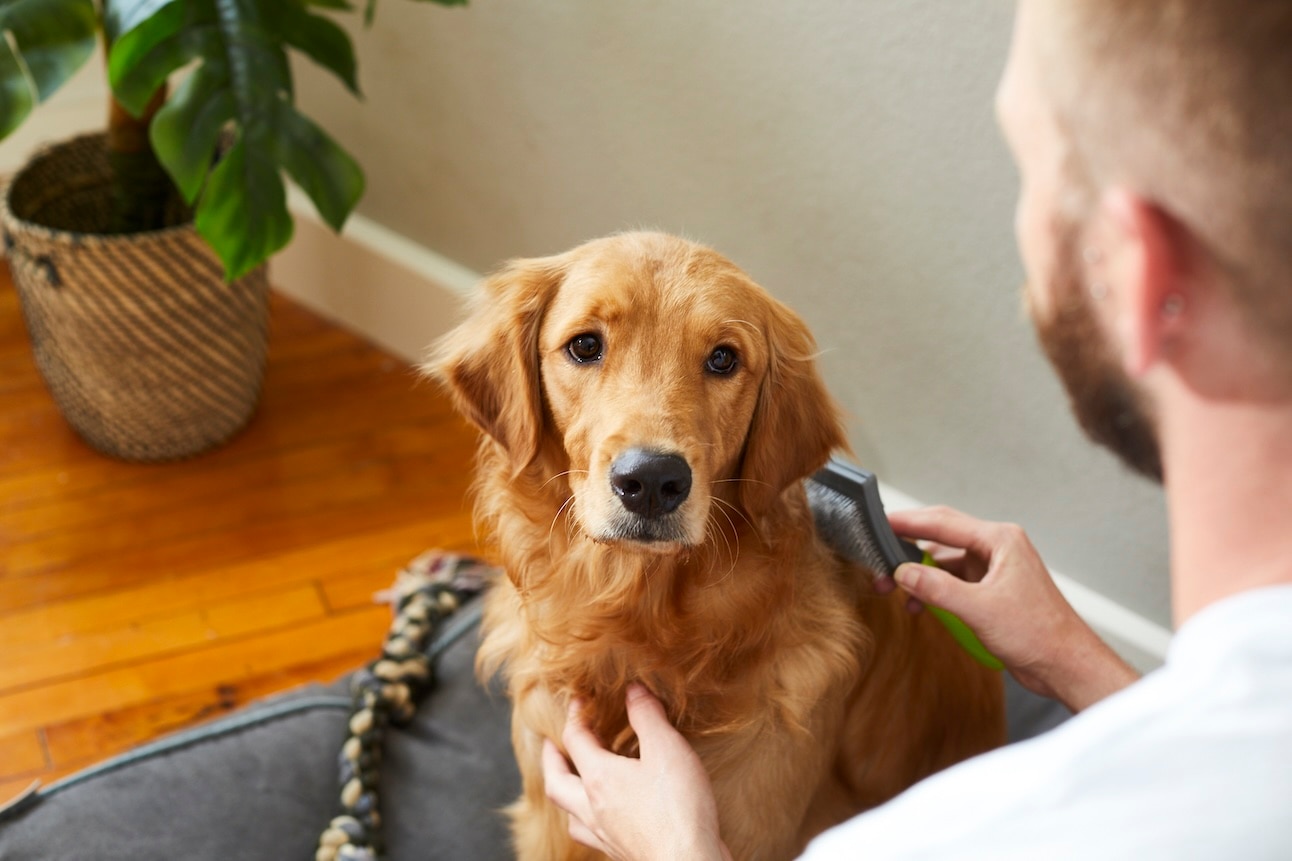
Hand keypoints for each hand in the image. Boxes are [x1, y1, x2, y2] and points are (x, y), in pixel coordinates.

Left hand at [542, 684, 732, 860]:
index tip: (580, 700)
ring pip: (570, 814)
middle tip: (550, 745)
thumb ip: (648, 716)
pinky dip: (588, 821)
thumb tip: (632, 689)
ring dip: (566, 794)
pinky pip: (591, 835)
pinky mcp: (619, 852)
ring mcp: (604, 834)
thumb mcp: (667, 749)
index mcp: (599, 778)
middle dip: (551, 760)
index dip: (576, 715)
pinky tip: (605, 818)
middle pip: (556, 782)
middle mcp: (593, 807)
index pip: (576, 739)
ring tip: (573, 782)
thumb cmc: (678, 808)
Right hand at [883, 506, 1138, 711]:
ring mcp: (994, 570)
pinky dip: (933, 590)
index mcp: (1000, 540)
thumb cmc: (1039, 633)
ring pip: (945, 562)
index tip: (881, 522)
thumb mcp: (979, 609)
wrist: (1065, 665)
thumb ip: (937, 588)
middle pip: (941, 537)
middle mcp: (997, 549)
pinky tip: (918, 604)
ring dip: (919, 574)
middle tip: (878, 559)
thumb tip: (903, 572)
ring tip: (893, 588)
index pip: (943, 522)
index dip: (908, 522)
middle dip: (907, 549)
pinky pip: (953, 582)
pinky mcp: (991, 591)